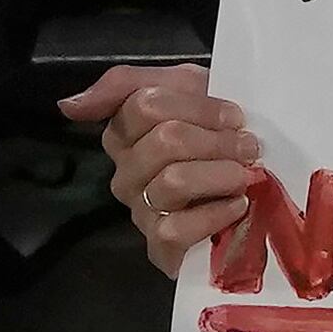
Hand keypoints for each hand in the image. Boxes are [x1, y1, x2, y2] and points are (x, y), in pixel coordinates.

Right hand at [65, 63, 259, 276]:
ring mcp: (140, 211)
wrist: (265, 185)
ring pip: (174, 180)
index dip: (199, 106)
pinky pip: (178, 228)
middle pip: (166, 140)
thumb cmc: (216, 130)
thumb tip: (67, 105)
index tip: (234, 116)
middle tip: (248, 147)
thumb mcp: (182, 86)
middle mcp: (125, 174)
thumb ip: (124, 84)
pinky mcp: (160, 247)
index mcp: (124, 133)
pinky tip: (238, 205)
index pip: (146, 105)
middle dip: (216, 139)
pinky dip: (217, 213)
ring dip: (221, 173)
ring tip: (247, 174)